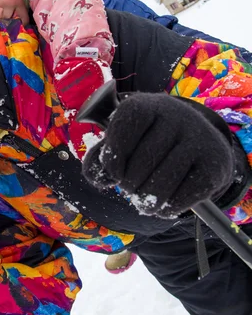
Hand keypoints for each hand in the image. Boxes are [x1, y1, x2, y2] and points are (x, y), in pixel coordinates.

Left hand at [82, 93, 233, 217]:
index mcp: (146, 105)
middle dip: (128, 185)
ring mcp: (199, 138)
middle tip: (131, 186)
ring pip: (160, 185)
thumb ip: (100, 160)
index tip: (114, 172)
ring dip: (145, 202)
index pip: (124, 128)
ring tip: (143, 200)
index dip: (113, 158)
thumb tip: (100, 177)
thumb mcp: (121, 141)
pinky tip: (164, 203)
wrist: (197, 141)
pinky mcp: (215, 164)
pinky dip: (166, 209)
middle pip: (141, 164)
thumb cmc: (147, 141)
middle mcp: (176, 116)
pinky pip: (182, 199)